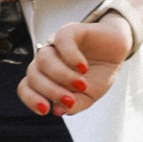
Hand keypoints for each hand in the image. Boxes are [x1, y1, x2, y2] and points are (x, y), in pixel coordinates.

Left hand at [20, 7, 134, 116]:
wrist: (117, 51)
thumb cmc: (98, 73)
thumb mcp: (89, 96)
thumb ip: (74, 105)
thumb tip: (58, 111)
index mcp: (45, 76)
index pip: (26, 87)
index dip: (31, 99)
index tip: (45, 110)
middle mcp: (46, 59)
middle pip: (33, 74)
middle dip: (50, 91)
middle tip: (70, 100)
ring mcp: (55, 44)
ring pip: (43, 58)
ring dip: (61, 75)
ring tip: (81, 84)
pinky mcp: (70, 30)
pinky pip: (62, 40)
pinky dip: (71, 56)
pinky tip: (83, 68)